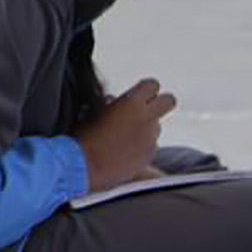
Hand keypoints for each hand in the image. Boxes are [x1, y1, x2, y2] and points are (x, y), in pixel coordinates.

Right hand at [74, 78, 177, 192]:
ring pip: (157, 126)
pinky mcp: (150, 154)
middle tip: (149, 109)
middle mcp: (146, 117)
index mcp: (132, 102)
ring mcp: (150, 137)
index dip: (147, 90)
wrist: (82, 166)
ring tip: (124, 138)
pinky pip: (151, 145)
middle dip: (162, 103)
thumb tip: (115, 100)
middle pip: (169, 101)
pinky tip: (124, 152)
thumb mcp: (95, 111)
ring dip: (146, 129)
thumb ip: (112, 104)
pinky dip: (142, 147)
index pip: (153, 85)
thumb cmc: (84, 136)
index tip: (139, 95)